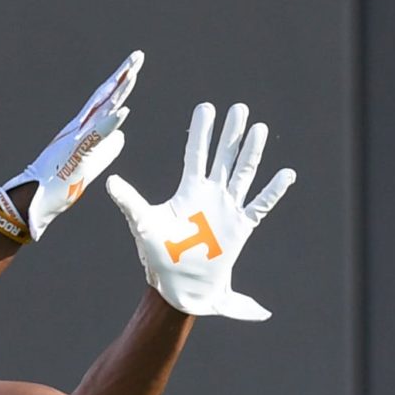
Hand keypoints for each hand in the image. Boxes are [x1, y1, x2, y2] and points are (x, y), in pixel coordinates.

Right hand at [0, 50, 139, 244]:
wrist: (34, 199)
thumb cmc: (58, 184)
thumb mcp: (90, 163)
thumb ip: (107, 147)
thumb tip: (122, 135)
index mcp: (83, 130)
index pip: (106, 102)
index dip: (121, 83)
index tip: (135, 66)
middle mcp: (79, 127)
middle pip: (104, 97)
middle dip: (122, 75)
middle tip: (138, 55)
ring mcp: (77, 138)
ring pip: (100, 110)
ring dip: (117, 92)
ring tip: (133, 72)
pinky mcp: (76, 153)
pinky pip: (95, 135)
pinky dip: (110, 123)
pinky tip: (124, 111)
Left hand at [104, 101, 296, 320]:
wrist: (178, 287)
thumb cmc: (158, 256)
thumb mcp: (143, 224)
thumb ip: (129, 202)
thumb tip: (108, 183)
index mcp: (188, 191)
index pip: (196, 154)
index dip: (201, 131)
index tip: (206, 107)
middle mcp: (210, 195)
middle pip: (223, 157)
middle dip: (231, 133)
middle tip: (239, 108)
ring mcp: (227, 209)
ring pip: (243, 174)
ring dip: (251, 152)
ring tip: (259, 127)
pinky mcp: (241, 227)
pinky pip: (260, 205)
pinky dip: (273, 191)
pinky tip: (286, 174)